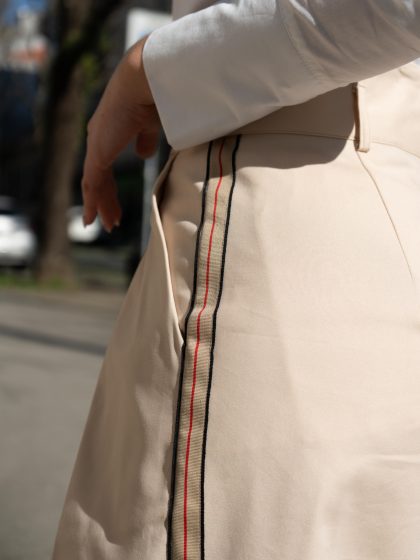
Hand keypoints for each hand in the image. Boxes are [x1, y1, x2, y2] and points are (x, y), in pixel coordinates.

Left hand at [82, 35, 159, 232]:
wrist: (144, 83)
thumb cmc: (152, 97)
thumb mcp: (150, 125)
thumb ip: (144, 140)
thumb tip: (142, 155)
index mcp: (108, 132)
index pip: (104, 167)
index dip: (109, 187)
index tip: (114, 203)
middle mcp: (98, 139)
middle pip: (97, 179)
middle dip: (104, 200)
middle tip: (110, 220)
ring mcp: (96, 147)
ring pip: (94, 185)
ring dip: (100, 206)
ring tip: (105, 225)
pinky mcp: (98, 154)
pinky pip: (93, 185)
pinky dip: (93, 203)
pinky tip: (94, 218)